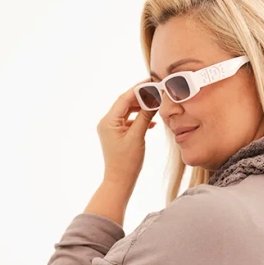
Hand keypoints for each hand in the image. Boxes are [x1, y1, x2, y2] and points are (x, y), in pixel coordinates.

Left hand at [96, 80, 157, 195]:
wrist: (119, 181)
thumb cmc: (127, 163)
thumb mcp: (137, 137)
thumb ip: (145, 117)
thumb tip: (154, 99)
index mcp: (108, 121)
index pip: (125, 98)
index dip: (139, 89)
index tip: (153, 82)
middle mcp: (107, 122)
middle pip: (125, 103)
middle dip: (141, 96)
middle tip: (157, 90)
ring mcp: (111, 129)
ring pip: (127, 112)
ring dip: (141, 108)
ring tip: (156, 104)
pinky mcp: (117, 135)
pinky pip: (128, 122)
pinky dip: (139, 119)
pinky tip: (152, 122)